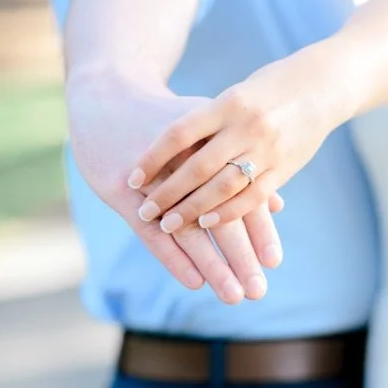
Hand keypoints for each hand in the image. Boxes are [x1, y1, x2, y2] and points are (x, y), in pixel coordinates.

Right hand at [66, 67, 283, 302]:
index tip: (275, 262)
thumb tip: (279, 205)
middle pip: (220, 212)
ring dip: (212, 264)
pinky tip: (194, 281)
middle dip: (241, 254)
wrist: (109, 92)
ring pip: (188, 227)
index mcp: (212, 145)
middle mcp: (187, 160)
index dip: (258, 227)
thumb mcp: (208, 134)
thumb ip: (244, 173)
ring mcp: (153, 175)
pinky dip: (174, 256)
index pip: (240, 192)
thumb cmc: (165, 117)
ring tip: (233, 295)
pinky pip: (152, 230)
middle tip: (259, 290)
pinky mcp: (122, 188)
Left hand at [128, 48, 334, 231]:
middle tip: (145, 212)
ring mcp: (267, 148)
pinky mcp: (284, 167)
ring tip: (169, 225)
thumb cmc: (270, 87)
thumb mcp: (236, 94)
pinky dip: (228, 212)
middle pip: (198, 166)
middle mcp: (246, 126)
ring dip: (193, 210)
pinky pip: (252, 196)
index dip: (153, 158)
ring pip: (223, 186)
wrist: (322, 86)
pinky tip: (209, 223)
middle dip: (168, 192)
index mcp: (228, 103)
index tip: (131, 177)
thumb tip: (168, 149)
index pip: (180, 133)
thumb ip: (208, 120)